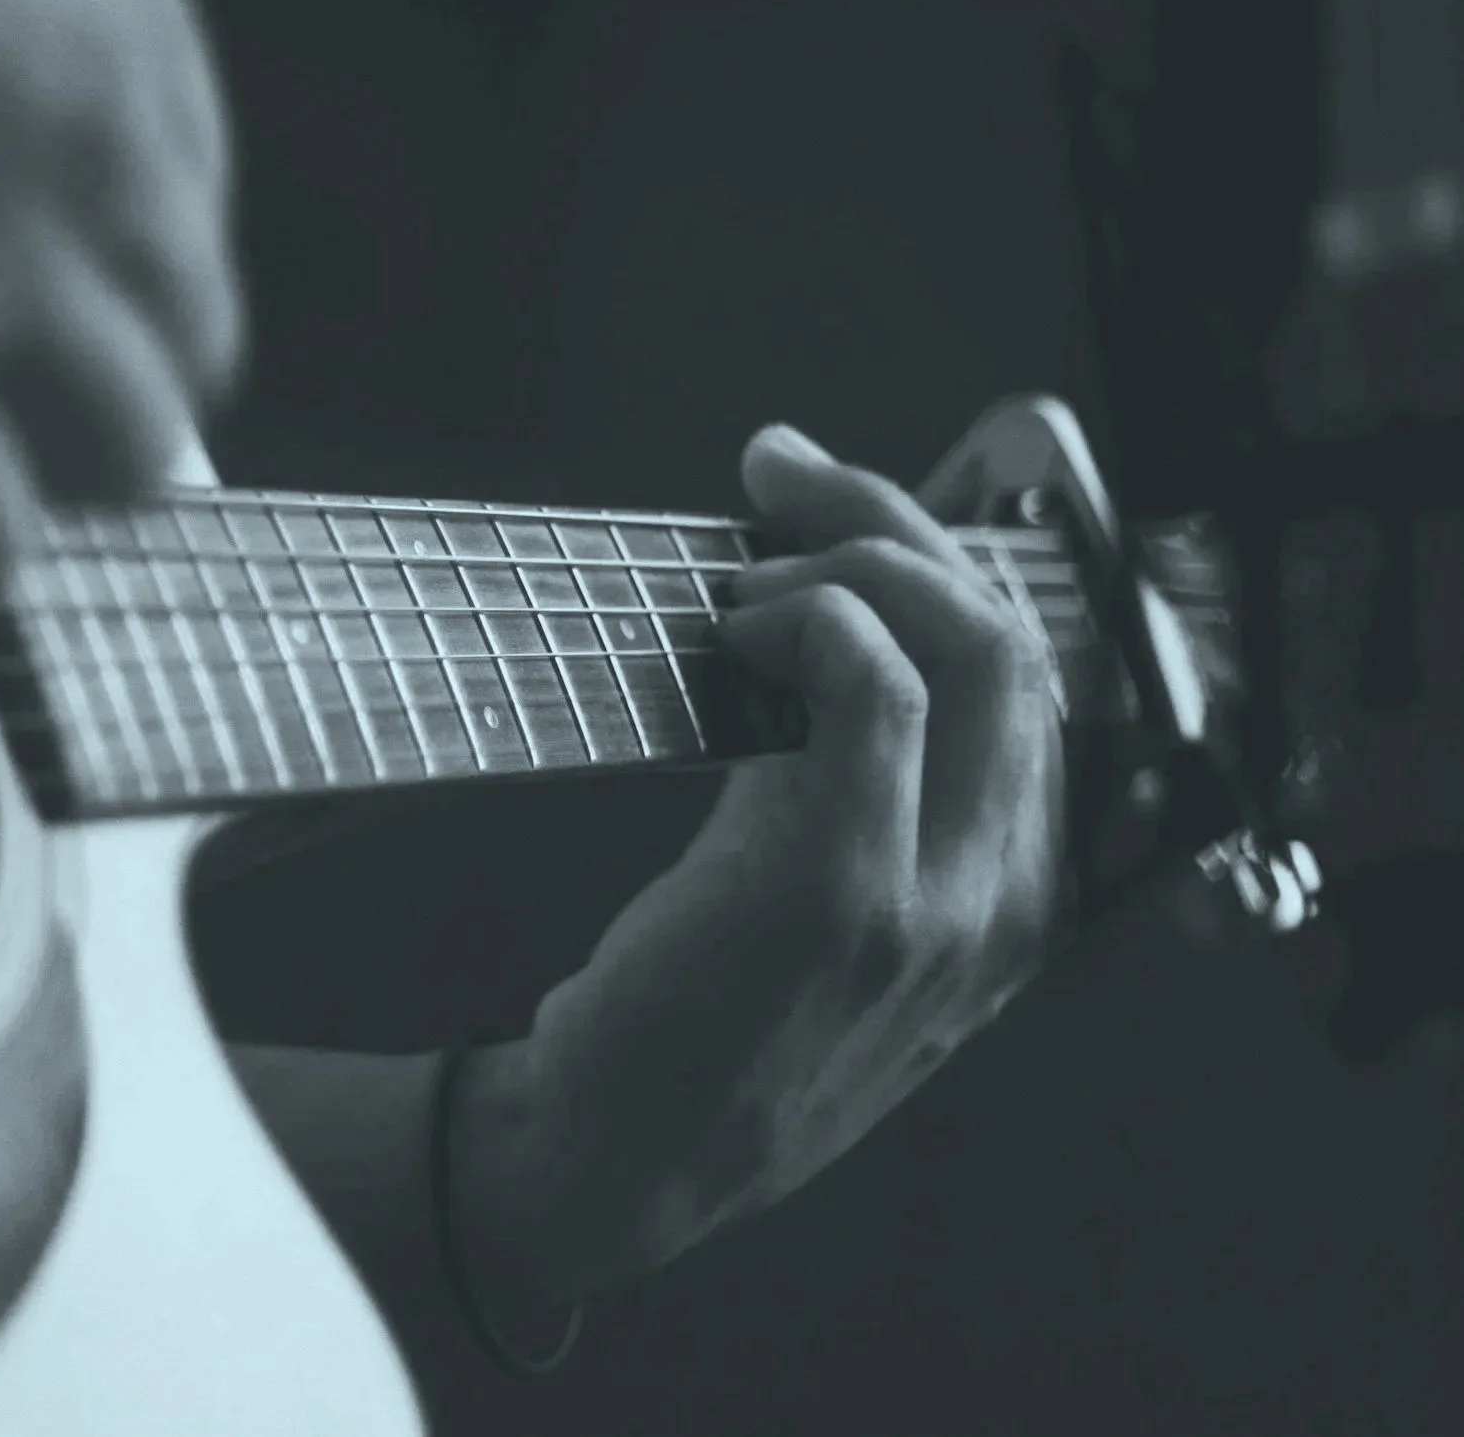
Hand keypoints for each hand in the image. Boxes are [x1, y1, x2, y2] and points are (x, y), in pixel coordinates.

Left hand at [453, 424, 1065, 1305]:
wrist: (615, 1168)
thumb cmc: (695, 1028)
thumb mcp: (829, 925)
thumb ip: (863, 800)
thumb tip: (818, 627)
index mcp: (1012, 905)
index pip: (1031, 682)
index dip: (939, 565)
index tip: (832, 504)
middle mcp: (1004, 903)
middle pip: (1015, 641)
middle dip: (900, 522)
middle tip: (783, 478)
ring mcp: (936, 900)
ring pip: (963, 644)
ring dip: (847, 559)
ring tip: (744, 573)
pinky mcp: (840, 886)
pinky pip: (868, 685)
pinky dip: (807, 620)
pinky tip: (735, 636)